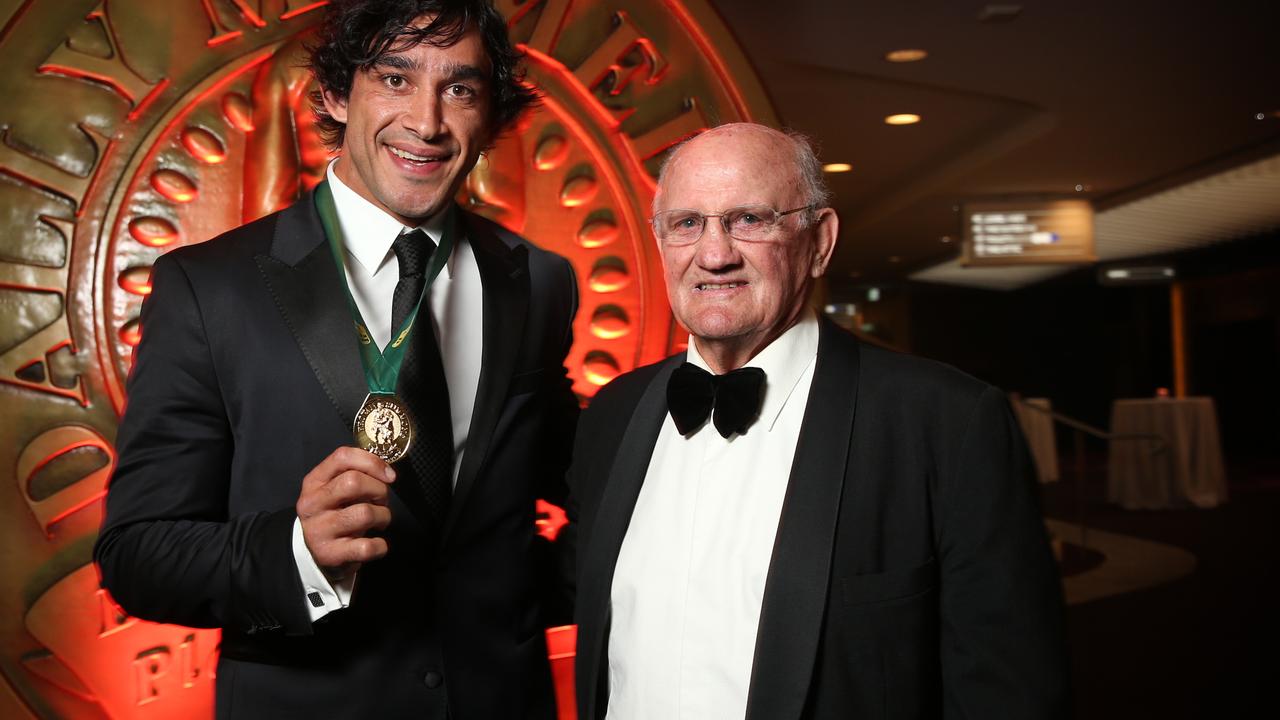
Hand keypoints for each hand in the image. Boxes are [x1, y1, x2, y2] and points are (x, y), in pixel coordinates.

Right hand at [296, 446, 395, 579]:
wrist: (316, 553)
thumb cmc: (335, 513)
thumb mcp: (335, 490)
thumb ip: (354, 473)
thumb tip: (387, 473)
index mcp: (314, 482)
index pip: (342, 457)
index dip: (372, 462)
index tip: (389, 476)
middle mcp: (312, 504)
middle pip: (354, 482)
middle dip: (379, 490)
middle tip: (381, 501)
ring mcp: (319, 530)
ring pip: (365, 513)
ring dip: (383, 516)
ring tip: (380, 521)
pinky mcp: (329, 554)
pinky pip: (367, 546)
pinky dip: (380, 545)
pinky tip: (376, 543)